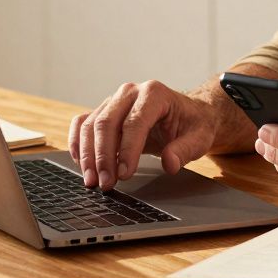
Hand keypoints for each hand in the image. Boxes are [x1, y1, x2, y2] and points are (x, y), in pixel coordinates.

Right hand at [69, 80, 217, 189]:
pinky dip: (78, 144)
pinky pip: (82, 124)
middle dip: (103, 157)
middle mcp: (130, 92)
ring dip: (88, 156)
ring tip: (93, 181)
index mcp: (154, 94)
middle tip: (105, 184)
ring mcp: (114, 101)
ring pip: (91, 125)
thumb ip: (185, 150)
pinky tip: (81, 165)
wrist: (187, 113)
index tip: (124, 174)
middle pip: (106, 123)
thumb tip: (169, 164)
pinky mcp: (104, 111)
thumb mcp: (200, 138)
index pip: (135, 122)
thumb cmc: (192, 124)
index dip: (128, 150)